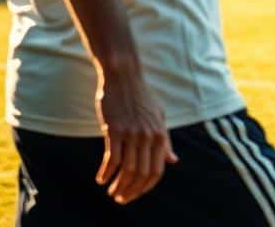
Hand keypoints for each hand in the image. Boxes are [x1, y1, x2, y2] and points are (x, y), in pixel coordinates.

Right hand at [96, 69, 177, 204]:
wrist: (124, 76)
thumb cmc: (141, 97)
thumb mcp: (159, 118)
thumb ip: (165, 142)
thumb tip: (173, 161)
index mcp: (161, 135)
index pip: (157, 171)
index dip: (146, 187)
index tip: (135, 195)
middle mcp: (148, 137)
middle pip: (141, 174)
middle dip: (130, 191)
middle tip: (120, 199)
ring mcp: (132, 133)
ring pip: (127, 170)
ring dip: (118, 185)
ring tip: (111, 192)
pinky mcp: (115, 130)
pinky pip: (112, 159)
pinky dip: (106, 172)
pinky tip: (101, 179)